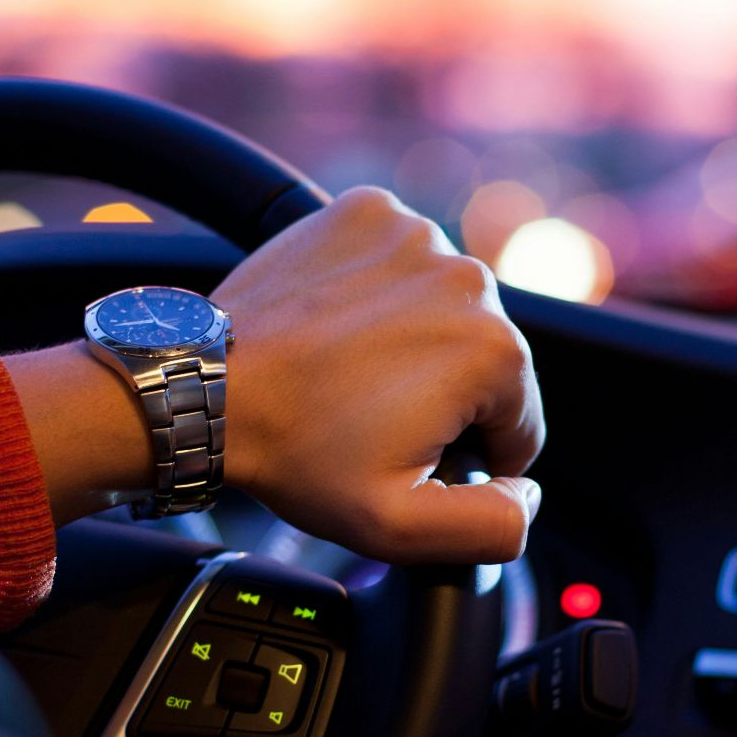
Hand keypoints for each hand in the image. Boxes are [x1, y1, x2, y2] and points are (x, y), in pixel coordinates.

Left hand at [7, 187, 544, 564]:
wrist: (207, 386)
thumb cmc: (295, 452)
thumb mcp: (400, 526)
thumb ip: (493, 525)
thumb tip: (529, 493)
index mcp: (494, 351)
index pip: (518, 423)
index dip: (466, 455)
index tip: (404, 452)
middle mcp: (467, 277)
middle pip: (484, 359)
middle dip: (440, 394)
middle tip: (366, 416)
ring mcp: (414, 233)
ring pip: (442, 306)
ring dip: (412, 338)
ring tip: (346, 371)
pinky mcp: (367, 210)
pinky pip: (398, 259)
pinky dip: (378, 288)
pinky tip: (336, 325)